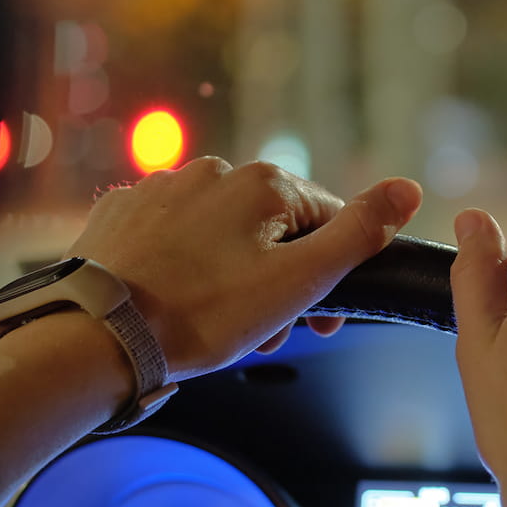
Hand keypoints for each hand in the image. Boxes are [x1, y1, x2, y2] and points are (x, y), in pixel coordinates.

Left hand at [65, 158, 421, 379]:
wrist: (98, 334)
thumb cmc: (201, 315)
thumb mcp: (299, 281)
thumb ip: (359, 234)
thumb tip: (408, 189)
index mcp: (263, 183)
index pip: (326, 221)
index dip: (333, 275)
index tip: (322, 324)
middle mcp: (212, 171)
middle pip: (273, 229)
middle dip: (280, 282)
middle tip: (267, 336)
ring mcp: (161, 188)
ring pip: (222, 235)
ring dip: (235, 277)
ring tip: (219, 329)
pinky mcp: (122, 213)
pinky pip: (173, 237)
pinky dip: (185, 268)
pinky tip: (176, 303)